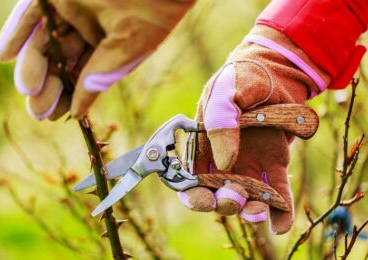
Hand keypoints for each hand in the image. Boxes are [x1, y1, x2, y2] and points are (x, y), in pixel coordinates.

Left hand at [0, 0, 193, 119]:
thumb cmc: (153, 10)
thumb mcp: (128, 49)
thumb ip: (101, 77)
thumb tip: (79, 111)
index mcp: (111, 43)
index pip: (85, 73)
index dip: (70, 95)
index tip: (57, 116)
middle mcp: (89, 26)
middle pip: (62, 60)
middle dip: (50, 86)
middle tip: (38, 110)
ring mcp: (72, 7)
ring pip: (46, 41)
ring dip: (33, 66)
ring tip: (28, 90)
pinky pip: (32, 13)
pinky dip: (18, 33)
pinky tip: (6, 56)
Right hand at [177, 25, 328, 233]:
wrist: (276, 70)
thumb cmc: (243, 77)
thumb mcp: (226, 90)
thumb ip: (219, 120)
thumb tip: (224, 162)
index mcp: (203, 145)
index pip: (191, 179)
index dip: (194, 195)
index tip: (204, 199)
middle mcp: (223, 160)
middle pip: (217, 194)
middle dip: (223, 204)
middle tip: (234, 198)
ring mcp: (249, 164)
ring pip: (246, 197)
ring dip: (250, 211)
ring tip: (259, 210)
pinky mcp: (274, 164)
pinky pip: (276, 192)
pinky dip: (279, 211)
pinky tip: (280, 223)